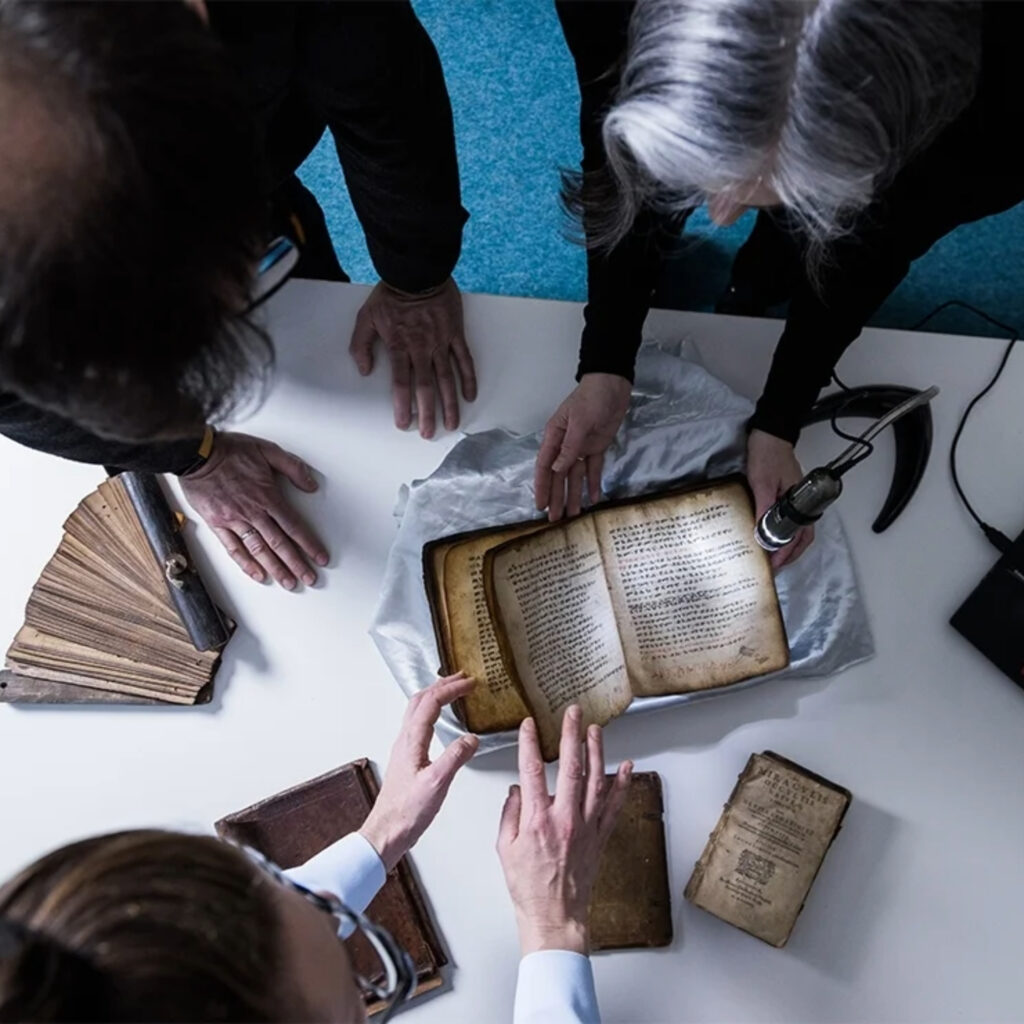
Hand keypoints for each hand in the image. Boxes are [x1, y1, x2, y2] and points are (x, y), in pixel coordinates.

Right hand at [180, 431, 326, 589]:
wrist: (197, 453)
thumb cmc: (230, 451)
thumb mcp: (268, 450)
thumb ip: (293, 467)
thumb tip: (311, 485)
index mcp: (267, 496)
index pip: (294, 526)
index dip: (309, 544)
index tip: (320, 558)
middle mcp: (253, 512)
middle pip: (280, 544)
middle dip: (297, 564)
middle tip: (309, 578)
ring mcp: (234, 520)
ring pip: (259, 550)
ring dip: (275, 568)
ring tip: (289, 582)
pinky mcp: (218, 524)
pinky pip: (233, 548)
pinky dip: (246, 563)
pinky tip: (257, 574)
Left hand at [349, 278, 476, 438]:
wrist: (417, 270)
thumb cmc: (391, 294)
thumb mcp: (366, 317)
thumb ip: (361, 345)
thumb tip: (364, 370)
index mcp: (399, 346)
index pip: (401, 384)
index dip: (402, 406)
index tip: (404, 424)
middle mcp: (422, 348)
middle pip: (426, 387)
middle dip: (428, 413)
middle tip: (429, 433)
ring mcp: (441, 342)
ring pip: (447, 378)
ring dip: (450, 403)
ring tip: (452, 423)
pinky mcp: (456, 334)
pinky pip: (464, 359)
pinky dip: (468, 378)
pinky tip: (469, 395)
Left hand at [360, 673, 478, 871]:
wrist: (387, 832)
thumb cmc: (407, 811)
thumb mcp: (437, 783)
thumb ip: (455, 757)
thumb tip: (472, 738)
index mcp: (412, 740)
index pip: (431, 703)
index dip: (451, 689)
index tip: (470, 682)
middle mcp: (405, 740)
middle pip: (420, 700)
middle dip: (442, 685)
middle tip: (462, 678)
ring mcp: (404, 748)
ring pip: (417, 710)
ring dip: (435, 695)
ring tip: (452, 690)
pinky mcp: (407, 758)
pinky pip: (418, 724)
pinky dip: (431, 712)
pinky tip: (440, 721)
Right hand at [496, 708, 631, 955]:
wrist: (555, 917)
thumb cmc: (529, 888)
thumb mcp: (505, 849)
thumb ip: (510, 814)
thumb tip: (517, 791)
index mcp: (537, 821)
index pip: (532, 771)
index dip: (529, 744)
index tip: (529, 725)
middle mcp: (565, 819)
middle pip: (571, 767)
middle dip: (571, 735)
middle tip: (573, 713)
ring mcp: (586, 827)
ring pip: (596, 780)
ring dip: (597, 751)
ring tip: (595, 730)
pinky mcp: (600, 837)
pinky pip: (614, 806)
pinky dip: (622, 785)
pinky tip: (626, 767)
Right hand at [534, 374, 630, 520]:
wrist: (612, 385)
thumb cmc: (591, 398)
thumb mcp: (579, 422)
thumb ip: (569, 447)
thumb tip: (556, 470)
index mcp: (554, 437)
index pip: (544, 466)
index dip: (541, 487)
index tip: (540, 505)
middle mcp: (565, 445)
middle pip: (558, 476)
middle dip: (556, 497)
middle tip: (555, 520)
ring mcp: (581, 448)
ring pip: (574, 476)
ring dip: (573, 495)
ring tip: (574, 515)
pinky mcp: (597, 448)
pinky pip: (593, 469)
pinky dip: (593, 483)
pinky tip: (593, 499)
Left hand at [747, 428, 813, 568]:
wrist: (770, 434)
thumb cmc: (767, 455)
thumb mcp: (761, 482)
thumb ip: (763, 506)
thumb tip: (760, 532)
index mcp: (800, 502)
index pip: (799, 536)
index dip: (787, 553)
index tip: (775, 565)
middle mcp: (802, 503)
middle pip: (803, 537)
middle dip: (790, 555)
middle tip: (774, 567)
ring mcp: (797, 499)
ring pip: (798, 530)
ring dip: (788, 546)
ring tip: (773, 557)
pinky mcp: (788, 495)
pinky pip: (790, 519)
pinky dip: (784, 532)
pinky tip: (770, 536)